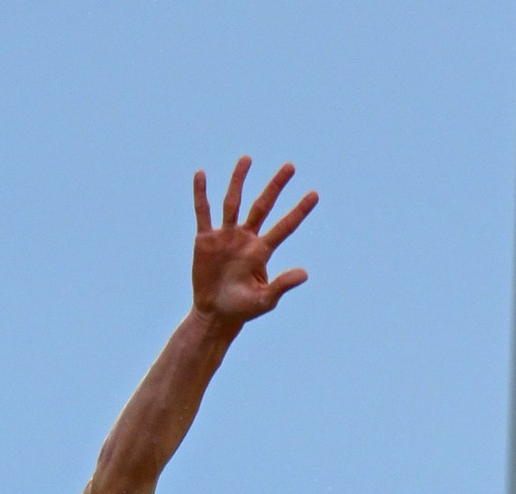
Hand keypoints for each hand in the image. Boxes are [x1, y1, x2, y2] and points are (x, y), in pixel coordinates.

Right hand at [192, 158, 316, 329]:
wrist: (215, 314)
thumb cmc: (242, 309)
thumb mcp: (264, 300)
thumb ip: (282, 285)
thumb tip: (305, 274)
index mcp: (262, 251)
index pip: (285, 227)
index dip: (299, 211)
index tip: (314, 194)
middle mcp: (246, 238)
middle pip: (262, 206)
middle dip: (276, 187)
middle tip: (290, 166)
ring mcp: (225, 236)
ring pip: (233, 202)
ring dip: (239, 180)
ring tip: (247, 159)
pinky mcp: (205, 239)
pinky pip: (203, 212)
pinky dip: (201, 194)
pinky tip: (201, 174)